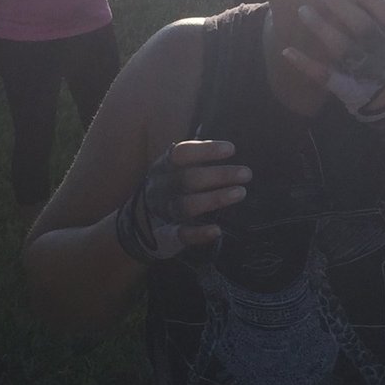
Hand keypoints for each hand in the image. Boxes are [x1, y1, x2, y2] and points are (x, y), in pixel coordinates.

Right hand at [113, 140, 249, 264]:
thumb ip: (195, 160)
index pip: (181, 154)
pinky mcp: (167, 236)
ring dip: (214, 199)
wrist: (138, 224)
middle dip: (219, 175)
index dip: (206, 150)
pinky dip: (198, 234)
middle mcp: (161, 188)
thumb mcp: (174, 170)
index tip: (231, 149)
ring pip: (185, 205)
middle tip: (246, 174)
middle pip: (188, 179)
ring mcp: (163, 212)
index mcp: (163, 168)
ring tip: (240, 193)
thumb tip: (229, 148)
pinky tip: (216, 231)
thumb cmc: (170, 189)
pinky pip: (181, 235)